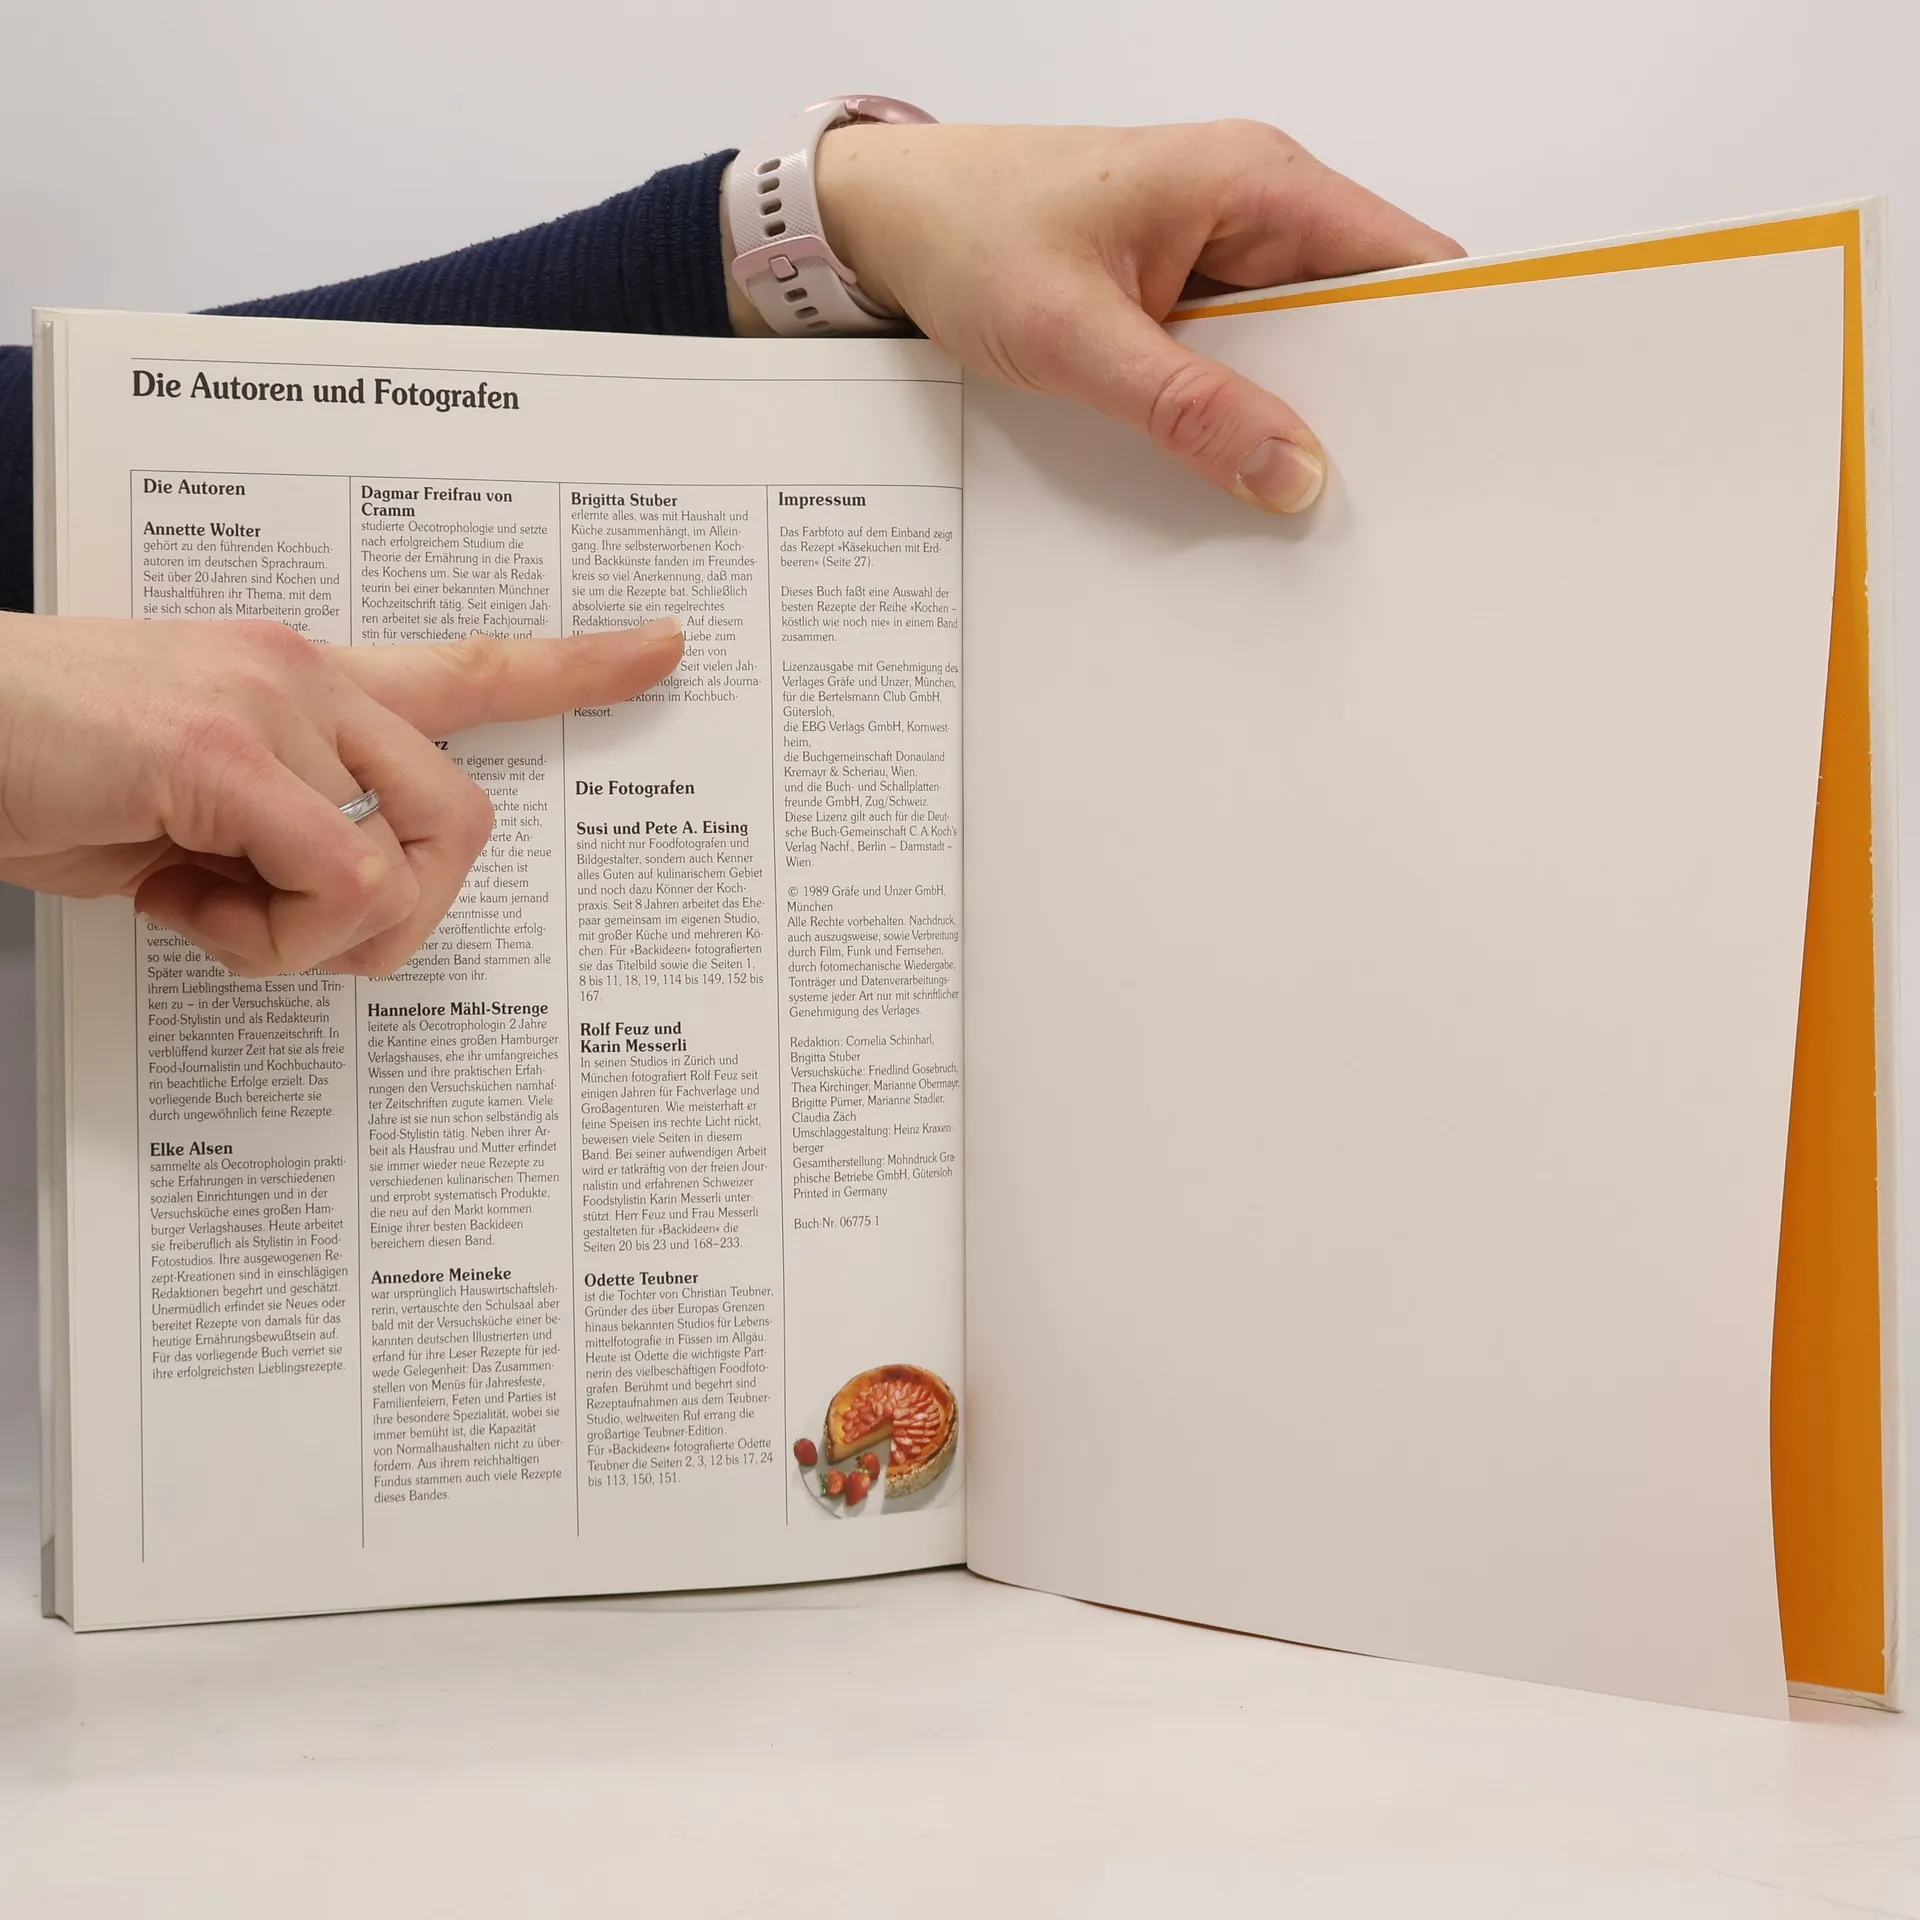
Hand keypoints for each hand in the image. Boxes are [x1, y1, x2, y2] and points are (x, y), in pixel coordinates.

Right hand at [0, 612, 681, 975]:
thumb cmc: (42, 772)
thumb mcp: (190, 820)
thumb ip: (286, 843)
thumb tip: (352, 910)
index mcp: (305, 681)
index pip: (470, 666)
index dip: (574, 667)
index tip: (661, 649)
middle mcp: (304, 675)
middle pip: (460, 819)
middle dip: (403, 916)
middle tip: (305, 938)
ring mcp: (268, 702)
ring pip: (394, 867)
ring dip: (309, 937)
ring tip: (206, 910)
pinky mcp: (219, 749)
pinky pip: (331, 883)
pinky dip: (263, 937)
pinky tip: (175, 902)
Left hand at [797, 120, 1462, 511]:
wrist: (887, 217)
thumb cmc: (968, 231)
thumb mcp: (1076, 335)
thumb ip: (1187, 409)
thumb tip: (1290, 469)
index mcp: (1255, 182)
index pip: (1402, 261)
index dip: (1442, 342)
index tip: (1454, 431)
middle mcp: (1252, 207)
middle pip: (1362, 311)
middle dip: (1372, 397)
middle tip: (1373, 492)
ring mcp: (1219, 251)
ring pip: (1303, 344)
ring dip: (1302, 411)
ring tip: (1305, 491)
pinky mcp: (1184, 292)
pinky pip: (1246, 356)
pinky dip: (1247, 408)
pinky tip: (1240, 462)